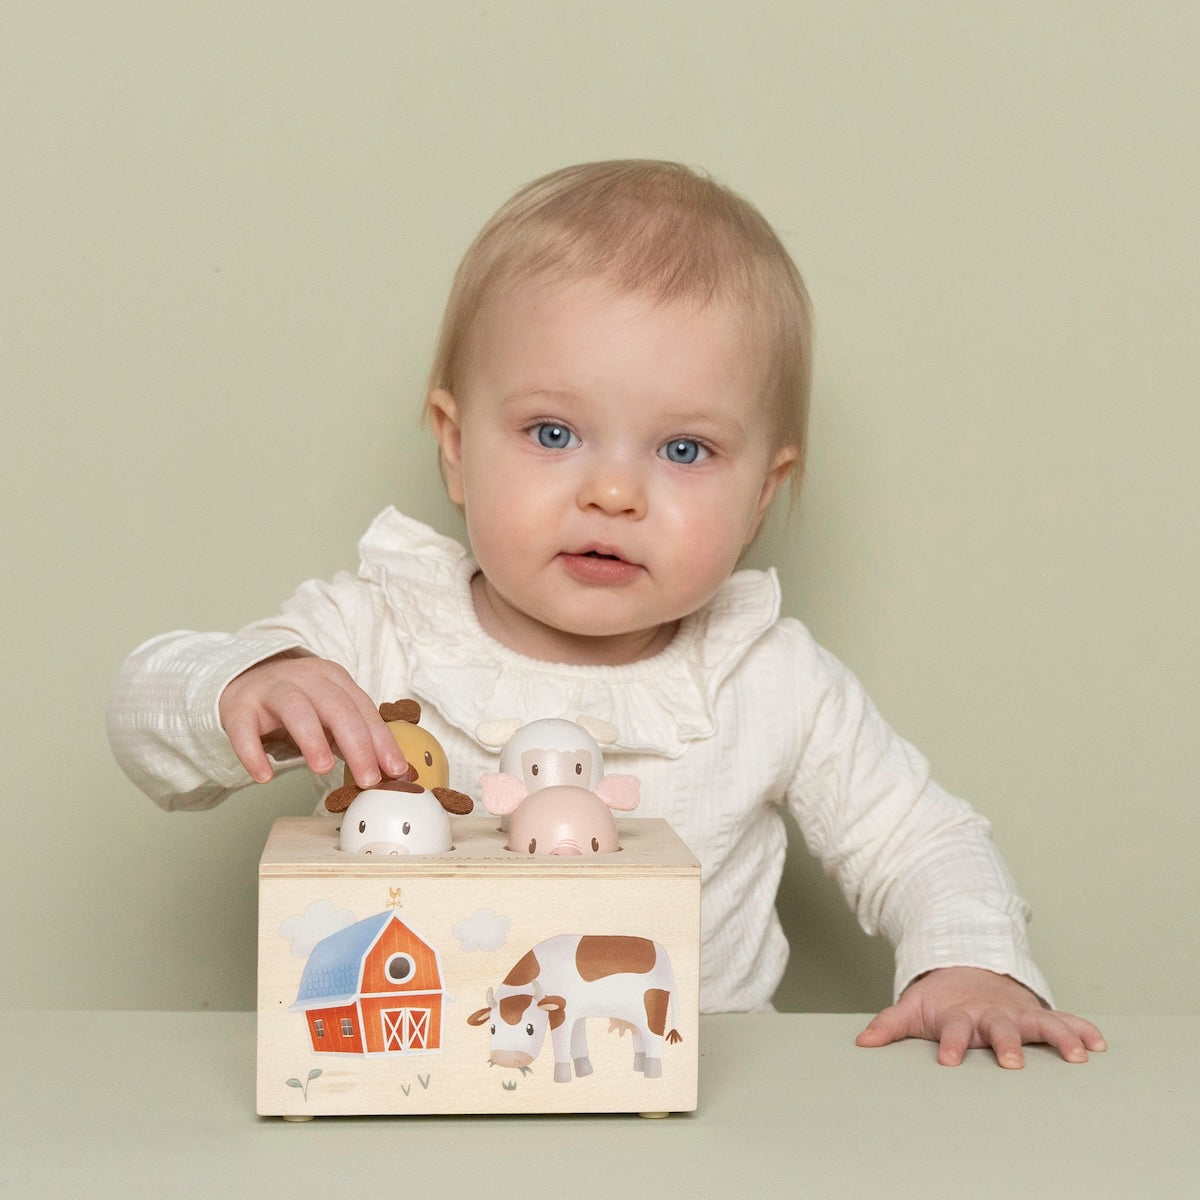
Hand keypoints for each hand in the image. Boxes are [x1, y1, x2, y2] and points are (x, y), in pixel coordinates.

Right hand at [218, 652, 406, 787]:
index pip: (364, 709)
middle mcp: (306, 678)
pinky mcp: (239, 706)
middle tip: (368, 778)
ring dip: (312, 739)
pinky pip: (244, 728)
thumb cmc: (299, 703)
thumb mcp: (330, 711)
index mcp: (334, 678)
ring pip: (296, 708)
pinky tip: (264, 776)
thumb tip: (390, 772)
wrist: (245, 679)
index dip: (382, 741)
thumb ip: (357, 735)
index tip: (396, 771)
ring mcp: (271, 690)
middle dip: (357, 744)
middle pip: (337, 707)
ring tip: (324, 769)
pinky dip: (252, 753)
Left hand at [855, 966, 1106, 1068]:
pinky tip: (1098, 1043)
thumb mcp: (913, 1007)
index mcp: (959, 1015)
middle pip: (1000, 1028)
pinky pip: (1062, 1020)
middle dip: (1006, 1044)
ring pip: (1039, 1023)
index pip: (953, 1030)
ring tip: (1077, 1055)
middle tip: (1012, 1062)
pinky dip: (1081, 1029)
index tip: (948, 1061)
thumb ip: (890, 1025)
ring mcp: (1016, 1013)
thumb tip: (862, 1042)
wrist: (967, 966)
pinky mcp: (1036, 1013)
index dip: (950, 1045)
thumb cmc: (941, 998)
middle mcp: (991, 1014)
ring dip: (1058, 1037)